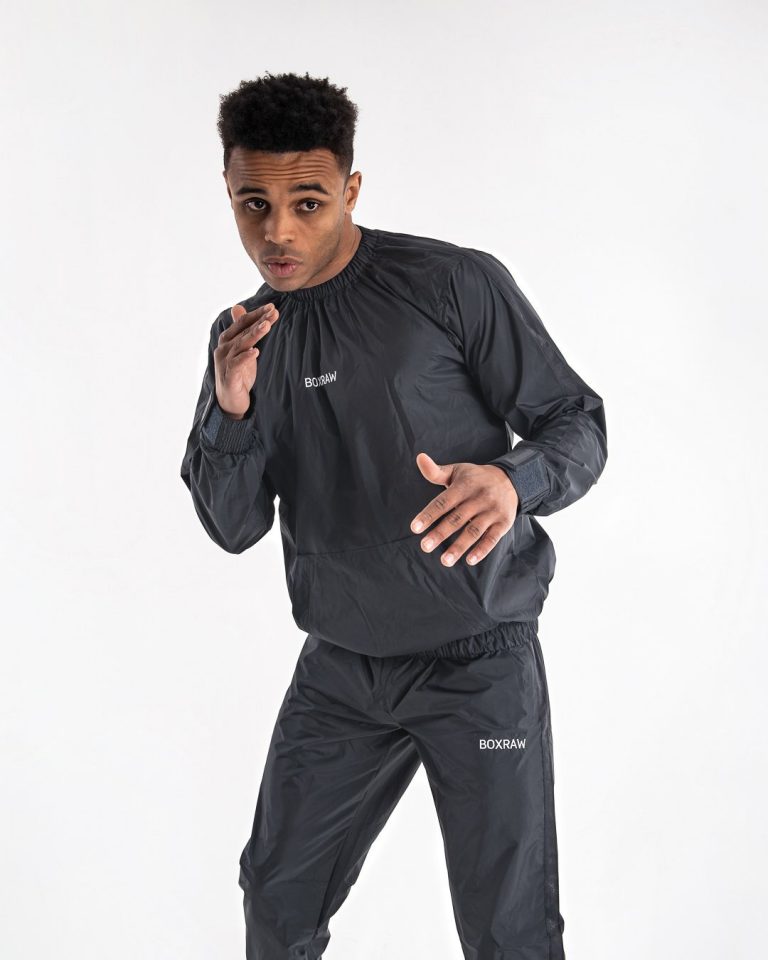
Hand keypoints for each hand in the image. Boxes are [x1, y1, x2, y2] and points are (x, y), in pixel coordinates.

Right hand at [214, 302, 279, 418]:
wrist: (230, 399)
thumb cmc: (238, 373)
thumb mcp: (242, 349)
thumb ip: (242, 330)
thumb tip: (237, 306)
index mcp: (227, 340)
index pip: (243, 322)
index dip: (256, 314)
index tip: (272, 307)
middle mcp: (224, 348)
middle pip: (243, 331)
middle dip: (259, 320)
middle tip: (273, 312)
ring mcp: (225, 362)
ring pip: (241, 344)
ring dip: (254, 334)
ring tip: (266, 326)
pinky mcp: (229, 376)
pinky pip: (237, 364)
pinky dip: (246, 357)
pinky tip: (255, 352)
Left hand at [409, 452, 519, 566]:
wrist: (511, 479)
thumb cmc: (475, 478)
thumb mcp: (457, 471)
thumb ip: (435, 471)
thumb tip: (419, 457)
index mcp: (464, 486)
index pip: (443, 502)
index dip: (429, 515)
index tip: (415, 528)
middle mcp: (479, 498)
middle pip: (457, 518)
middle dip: (440, 533)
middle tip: (424, 546)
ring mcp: (492, 511)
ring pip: (474, 531)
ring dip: (459, 547)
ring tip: (444, 561)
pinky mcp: (504, 522)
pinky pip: (492, 538)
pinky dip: (482, 550)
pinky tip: (469, 560)